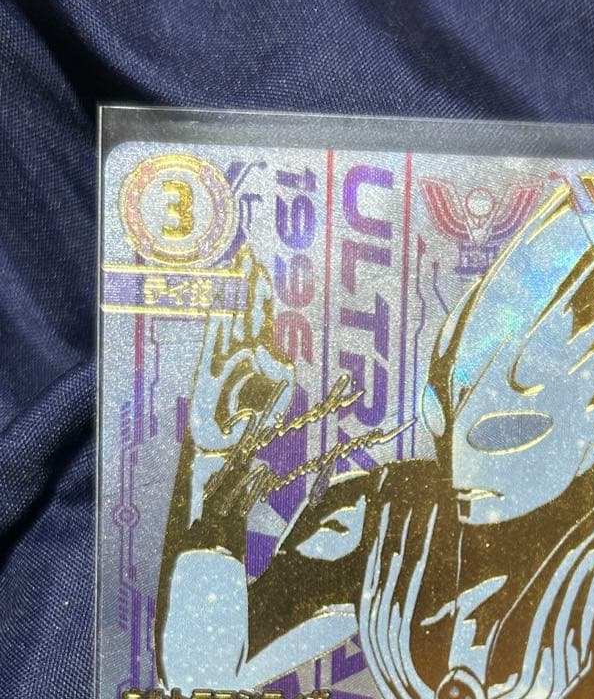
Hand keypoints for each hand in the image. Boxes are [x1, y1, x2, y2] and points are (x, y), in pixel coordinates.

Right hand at [189, 247, 294, 458]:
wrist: (228, 446)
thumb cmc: (255, 422)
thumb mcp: (279, 394)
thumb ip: (280, 371)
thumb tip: (265, 349)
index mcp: (259, 351)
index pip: (261, 314)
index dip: (261, 292)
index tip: (261, 267)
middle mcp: (240, 348)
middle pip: (244, 307)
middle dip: (246, 280)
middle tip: (247, 251)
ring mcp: (222, 356)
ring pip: (228, 317)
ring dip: (230, 293)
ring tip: (232, 267)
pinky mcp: (207, 368)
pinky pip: (211, 339)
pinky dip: (213, 320)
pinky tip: (216, 301)